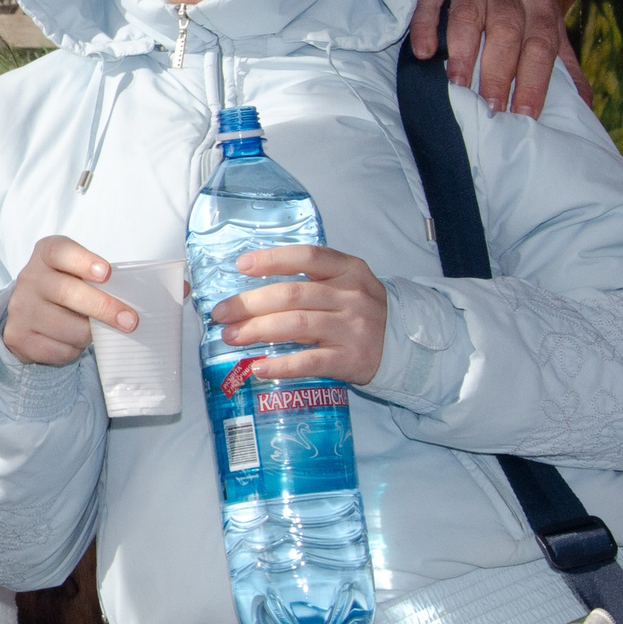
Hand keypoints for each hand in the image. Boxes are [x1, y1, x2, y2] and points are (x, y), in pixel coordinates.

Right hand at [0, 236, 133, 366]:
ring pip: (69, 328)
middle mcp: (30, 279)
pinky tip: (73, 341)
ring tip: (94, 330)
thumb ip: (98, 279)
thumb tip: (131, 304)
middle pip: (67, 292)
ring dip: (91, 334)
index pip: (60, 252)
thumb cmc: (66, 288)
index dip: (84, 261)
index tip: (107, 273)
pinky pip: (60, 350)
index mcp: (45, 255)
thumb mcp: (76, 272)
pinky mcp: (20, 337)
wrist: (27, 314)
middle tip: (130, 320)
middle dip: (103, 307)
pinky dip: (75, 349)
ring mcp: (21, 309)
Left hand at [207, 245, 387, 386]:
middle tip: (220, 313)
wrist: (402, 344)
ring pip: (296, 325)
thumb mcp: (345, 282)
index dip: (272, 259)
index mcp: (349, 270)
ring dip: (257, 330)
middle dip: (249, 303)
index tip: (241, 265)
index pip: (307, 257)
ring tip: (230, 336)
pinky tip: (258, 367)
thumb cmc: (358, 309)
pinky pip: (310, 362)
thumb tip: (249, 286)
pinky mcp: (351, 360)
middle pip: (292, 295)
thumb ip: (308, 279)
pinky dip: (281, 364)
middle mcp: (351, 296)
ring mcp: (353, 329)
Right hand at [410, 0, 585, 117]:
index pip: (541, 45)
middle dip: (499, 72)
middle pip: (507, 30)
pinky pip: (431, 0)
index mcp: (540, 6)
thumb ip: (562, 67)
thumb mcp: (543, 36)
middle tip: (491, 106)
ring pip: (469, 13)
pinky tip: (423, 52)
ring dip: (464, 52)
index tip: (524, 115)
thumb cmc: (513, 18)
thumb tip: (583, 108)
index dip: (534, 80)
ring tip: (458, 84)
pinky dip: (426, 25)